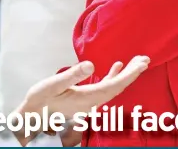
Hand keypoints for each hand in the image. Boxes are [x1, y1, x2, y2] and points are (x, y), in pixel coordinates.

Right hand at [14, 56, 149, 145]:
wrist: (32, 117)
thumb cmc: (40, 101)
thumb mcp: (53, 85)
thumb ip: (72, 75)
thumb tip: (90, 64)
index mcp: (87, 98)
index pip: (114, 86)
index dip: (130, 74)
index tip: (142, 63)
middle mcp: (93, 102)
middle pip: (118, 87)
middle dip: (133, 73)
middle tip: (145, 59)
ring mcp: (90, 102)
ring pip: (114, 87)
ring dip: (126, 75)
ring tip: (137, 62)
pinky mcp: (86, 99)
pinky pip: (105, 88)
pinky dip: (113, 77)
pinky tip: (117, 67)